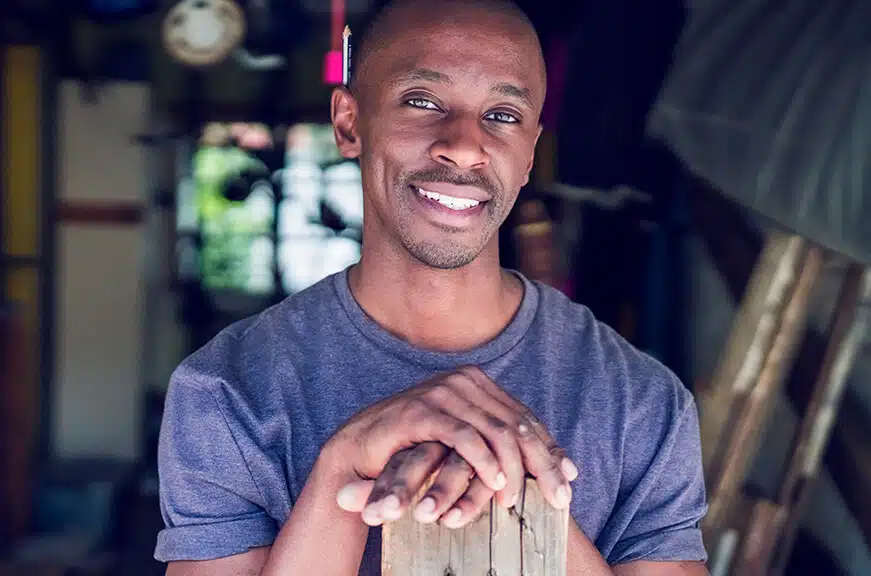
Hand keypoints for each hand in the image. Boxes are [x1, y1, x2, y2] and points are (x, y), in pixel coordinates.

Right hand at [329, 366, 578, 525]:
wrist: (361, 447)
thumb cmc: (416, 449)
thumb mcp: (465, 446)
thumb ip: (503, 447)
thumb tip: (565, 465)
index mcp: (478, 383)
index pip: (523, 419)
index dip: (549, 449)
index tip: (569, 480)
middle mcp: (464, 381)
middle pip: (516, 425)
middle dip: (541, 464)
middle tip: (560, 497)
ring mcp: (442, 392)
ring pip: (494, 431)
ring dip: (512, 469)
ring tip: (519, 498)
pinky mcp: (421, 410)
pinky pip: (463, 437)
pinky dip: (483, 462)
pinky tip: (494, 483)